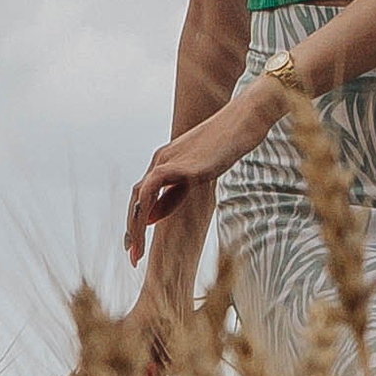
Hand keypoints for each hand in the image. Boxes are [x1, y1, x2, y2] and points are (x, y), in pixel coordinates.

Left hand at [124, 84, 277, 271]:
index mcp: (164, 161)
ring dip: (135, 226)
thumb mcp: (199, 173)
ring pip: (139, 196)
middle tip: (132, 257)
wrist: (244, 119)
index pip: (141, 195)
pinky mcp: (183, 165)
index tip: (136, 246)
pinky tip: (149, 229)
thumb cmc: (227, 144)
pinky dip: (146, 209)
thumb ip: (175, 193)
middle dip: (131, 229)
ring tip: (137, 251)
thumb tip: (152, 217)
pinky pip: (152, 188)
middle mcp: (161, 159)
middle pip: (136, 197)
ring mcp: (170, 160)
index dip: (136, 221)